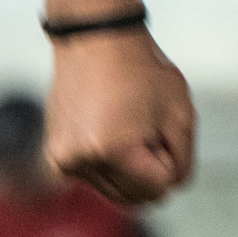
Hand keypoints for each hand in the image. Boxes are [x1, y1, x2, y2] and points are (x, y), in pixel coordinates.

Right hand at [44, 29, 194, 205]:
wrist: (97, 40)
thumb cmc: (144, 72)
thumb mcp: (181, 114)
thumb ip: (183, 160)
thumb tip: (168, 190)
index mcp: (111, 151)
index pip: (160, 186)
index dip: (172, 157)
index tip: (162, 125)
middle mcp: (78, 162)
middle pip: (136, 197)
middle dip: (151, 168)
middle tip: (147, 126)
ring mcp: (62, 161)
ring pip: (116, 190)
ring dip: (131, 166)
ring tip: (127, 123)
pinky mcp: (54, 156)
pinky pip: (97, 177)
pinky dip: (111, 161)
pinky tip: (110, 125)